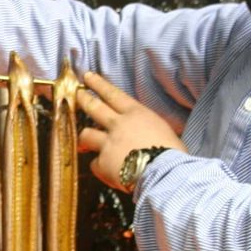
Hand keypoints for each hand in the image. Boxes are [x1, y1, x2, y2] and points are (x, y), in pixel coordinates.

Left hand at [77, 71, 184, 191]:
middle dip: (83, 99)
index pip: (114, 94)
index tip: (88, 77)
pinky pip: (95, 164)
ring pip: (86, 134)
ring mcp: (108, 142)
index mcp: (137, 114)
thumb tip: (144, 137)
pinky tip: (107, 174)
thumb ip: (147, 129)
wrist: (166, 173)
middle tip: (77, 95)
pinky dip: (100, 168)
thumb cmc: (173, 154)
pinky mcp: (103, 162)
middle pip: (95, 107)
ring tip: (82, 145)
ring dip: (83, 139)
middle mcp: (119, 124)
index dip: (99, 85)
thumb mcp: (163, 131)